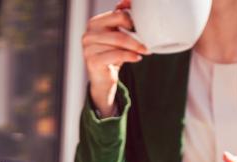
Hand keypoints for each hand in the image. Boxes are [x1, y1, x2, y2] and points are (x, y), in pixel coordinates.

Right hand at [82, 0, 146, 116]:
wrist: (102, 80)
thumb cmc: (111, 56)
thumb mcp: (116, 37)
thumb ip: (121, 22)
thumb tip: (130, 4)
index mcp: (94, 23)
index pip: (118, 15)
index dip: (132, 22)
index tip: (140, 30)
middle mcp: (88, 34)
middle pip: (119, 31)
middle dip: (136, 39)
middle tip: (147, 45)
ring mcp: (88, 48)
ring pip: (119, 43)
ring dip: (135, 48)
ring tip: (144, 51)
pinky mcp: (92, 60)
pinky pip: (116, 55)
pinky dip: (130, 56)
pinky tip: (137, 58)